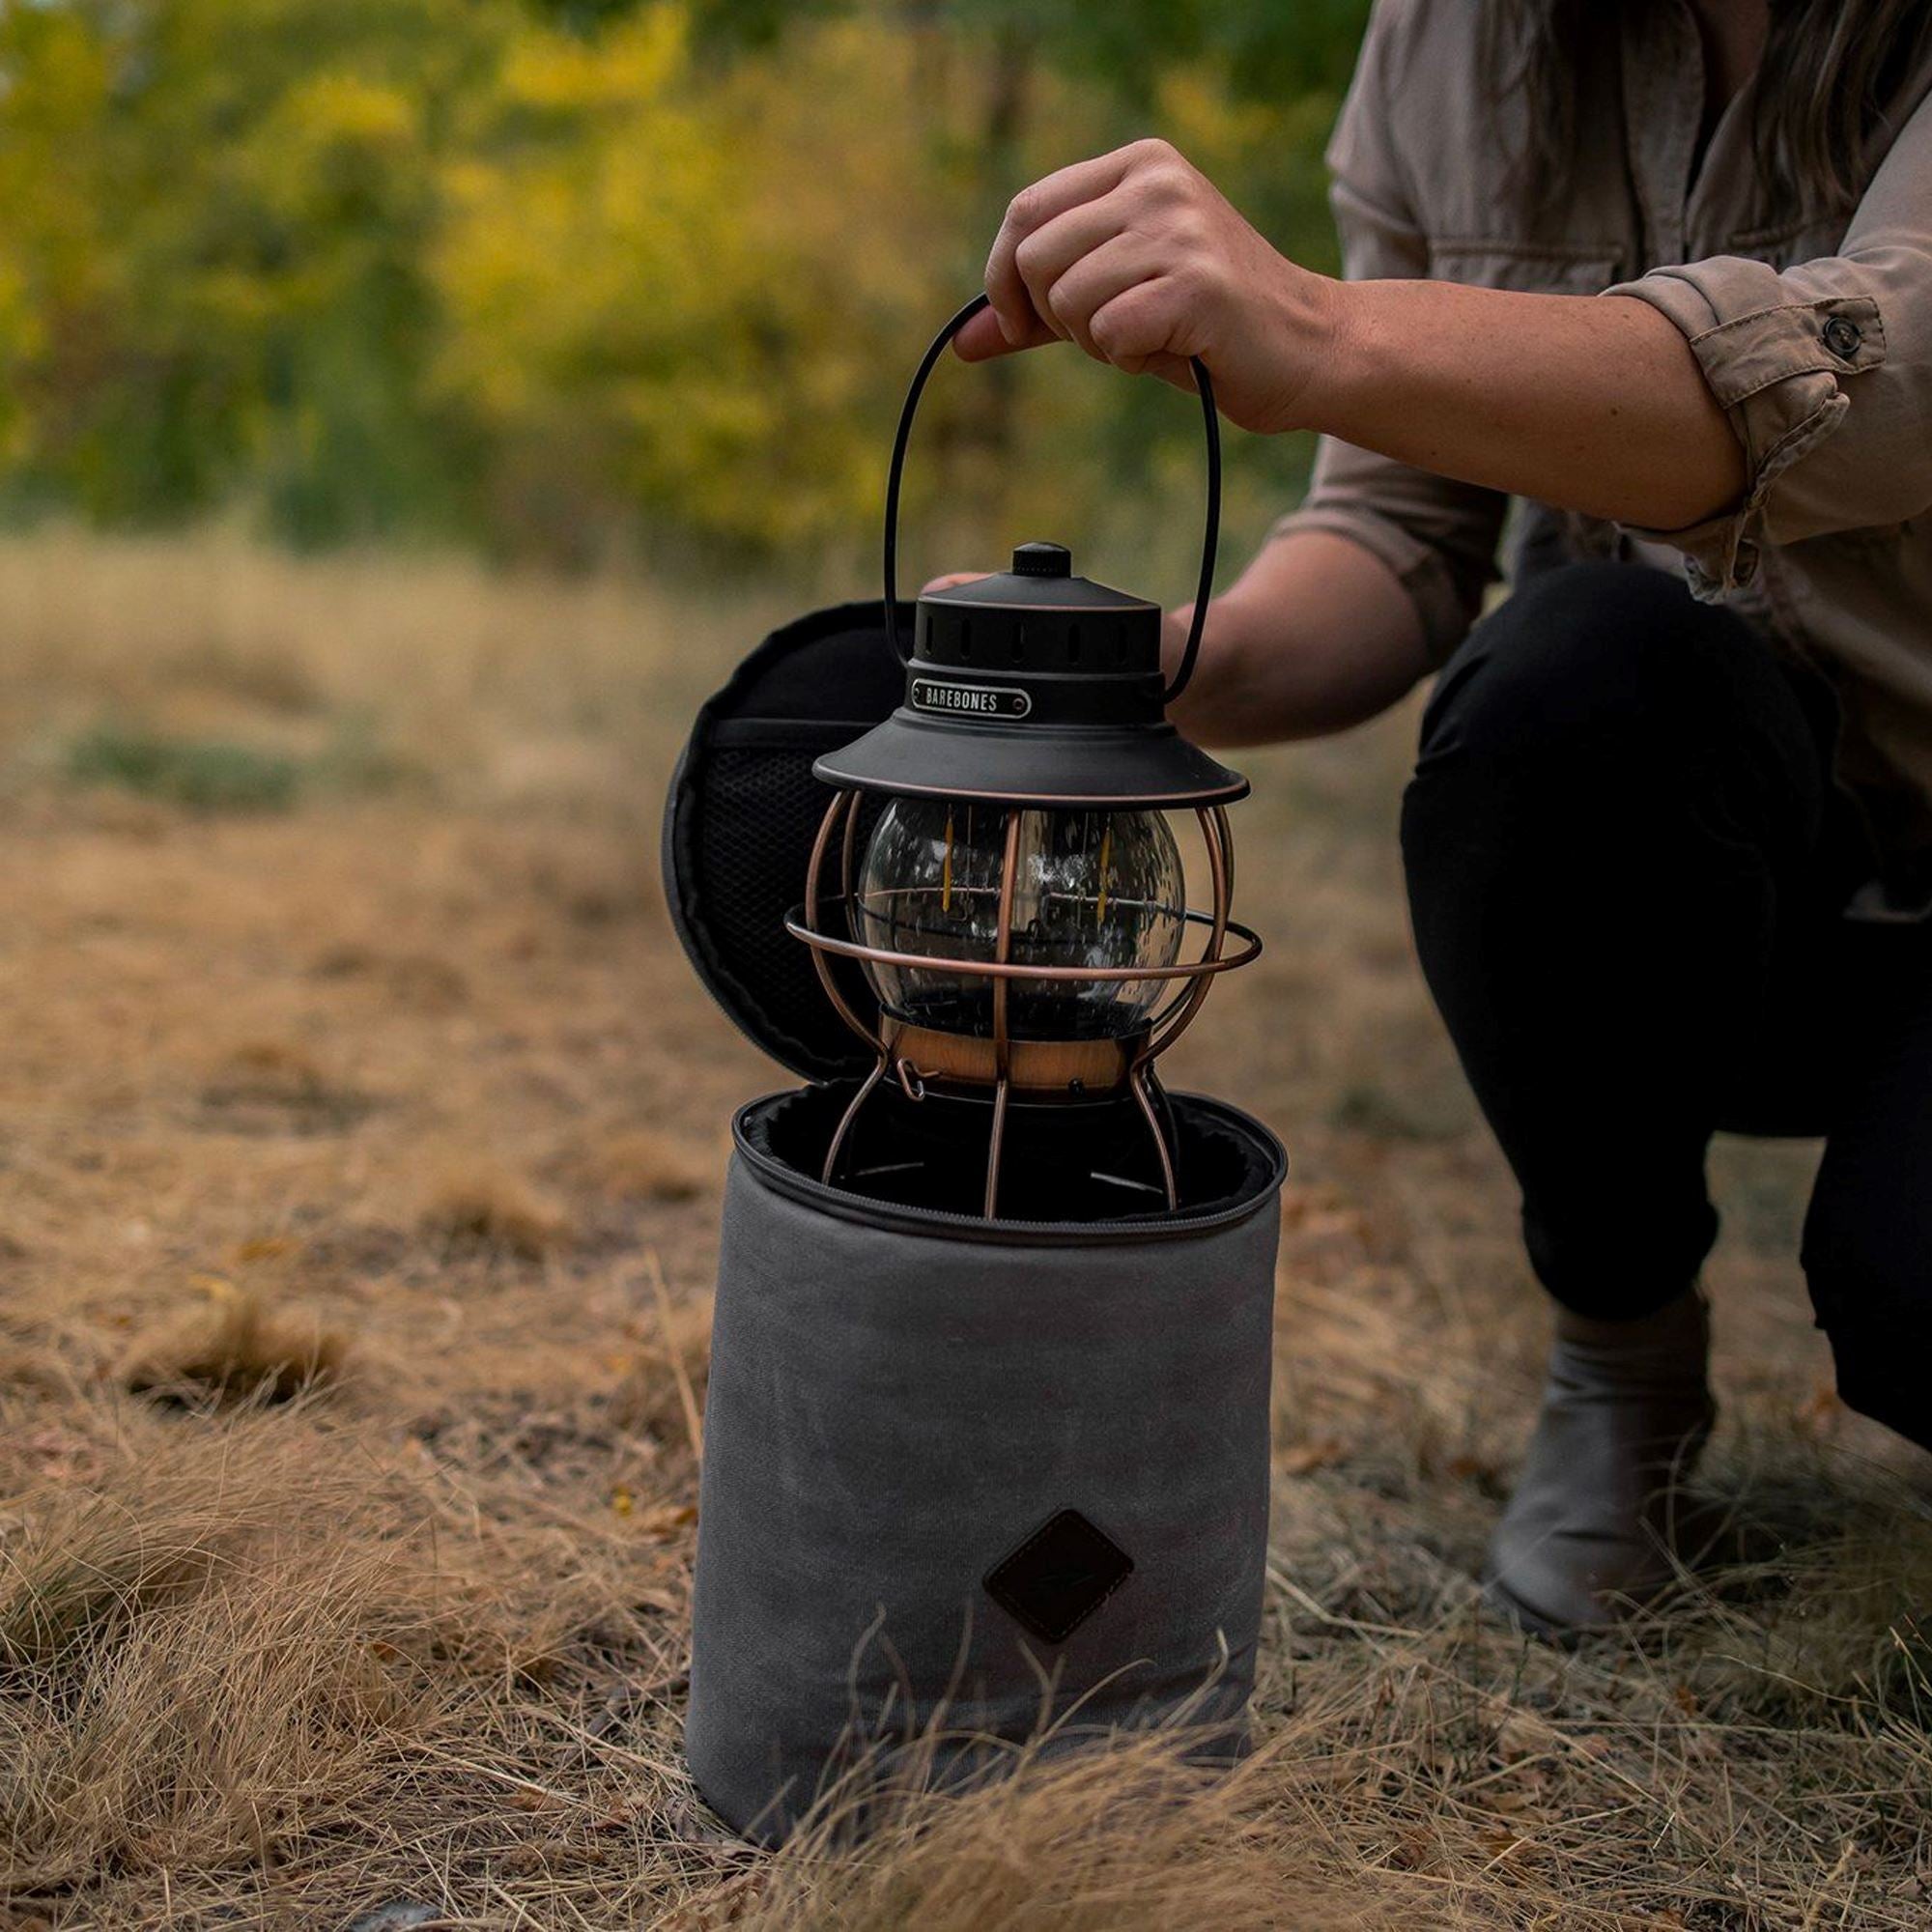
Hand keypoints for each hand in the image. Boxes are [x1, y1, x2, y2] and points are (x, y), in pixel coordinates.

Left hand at [955, 139, 1340, 435]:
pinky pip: (1110, 332)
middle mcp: (1158, 183)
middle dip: (1051, 317)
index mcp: (1139, 166)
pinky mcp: (1196, 283)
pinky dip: (1129, 358)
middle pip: (1034, 255)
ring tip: (1150, 338)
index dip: (1003, 281)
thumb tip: (961, 342)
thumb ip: (1038, 313)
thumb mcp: (1114, 301)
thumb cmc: (1206, 327)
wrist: (1307, 349)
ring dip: (1096, 342)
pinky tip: (1173, 348)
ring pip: (1067, 299)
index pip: (1026, 211)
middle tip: (1105, 335)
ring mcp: (1179, 229)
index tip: (1020, 326)